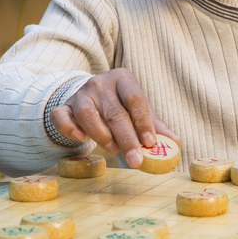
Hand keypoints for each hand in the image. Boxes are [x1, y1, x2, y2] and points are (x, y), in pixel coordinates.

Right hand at [50, 69, 179, 168]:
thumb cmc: (119, 104)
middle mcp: (100, 83)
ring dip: (102, 135)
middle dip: (127, 138)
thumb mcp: (138, 109)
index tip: (150, 143)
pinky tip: (81, 139)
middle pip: (114, 111)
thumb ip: (154, 125)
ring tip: (114, 149)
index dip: (143, 121)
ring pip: (88, 114)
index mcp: (123, 78)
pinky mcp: (64, 106)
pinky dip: (70, 128)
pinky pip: (62, 117)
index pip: (135, 98)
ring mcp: (80, 94)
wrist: (89, 96)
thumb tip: (175, 143)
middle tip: (136, 160)